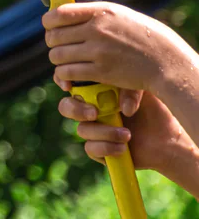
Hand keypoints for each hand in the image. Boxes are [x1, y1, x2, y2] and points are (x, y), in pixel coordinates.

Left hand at [43, 2, 180, 94]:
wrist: (164, 59)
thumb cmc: (139, 35)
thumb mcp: (116, 14)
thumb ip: (91, 13)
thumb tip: (59, 14)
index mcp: (100, 12)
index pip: (59, 13)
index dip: (49, 22)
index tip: (50, 27)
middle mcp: (97, 29)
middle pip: (54, 36)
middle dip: (52, 43)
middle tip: (58, 47)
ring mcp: (98, 51)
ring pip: (57, 55)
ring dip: (57, 60)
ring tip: (63, 60)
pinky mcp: (101, 71)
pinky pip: (68, 72)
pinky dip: (63, 74)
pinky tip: (68, 74)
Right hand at [60, 89, 195, 177]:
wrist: (168, 140)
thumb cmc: (155, 110)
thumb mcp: (143, 89)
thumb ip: (129, 88)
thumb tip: (120, 108)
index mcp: (96, 90)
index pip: (70, 81)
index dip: (63, 81)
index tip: (68, 86)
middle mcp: (91, 109)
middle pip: (66, 106)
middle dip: (76, 109)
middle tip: (94, 113)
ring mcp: (94, 130)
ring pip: (81, 129)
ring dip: (103, 132)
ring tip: (127, 135)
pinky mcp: (99, 149)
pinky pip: (90, 148)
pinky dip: (106, 147)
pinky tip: (123, 147)